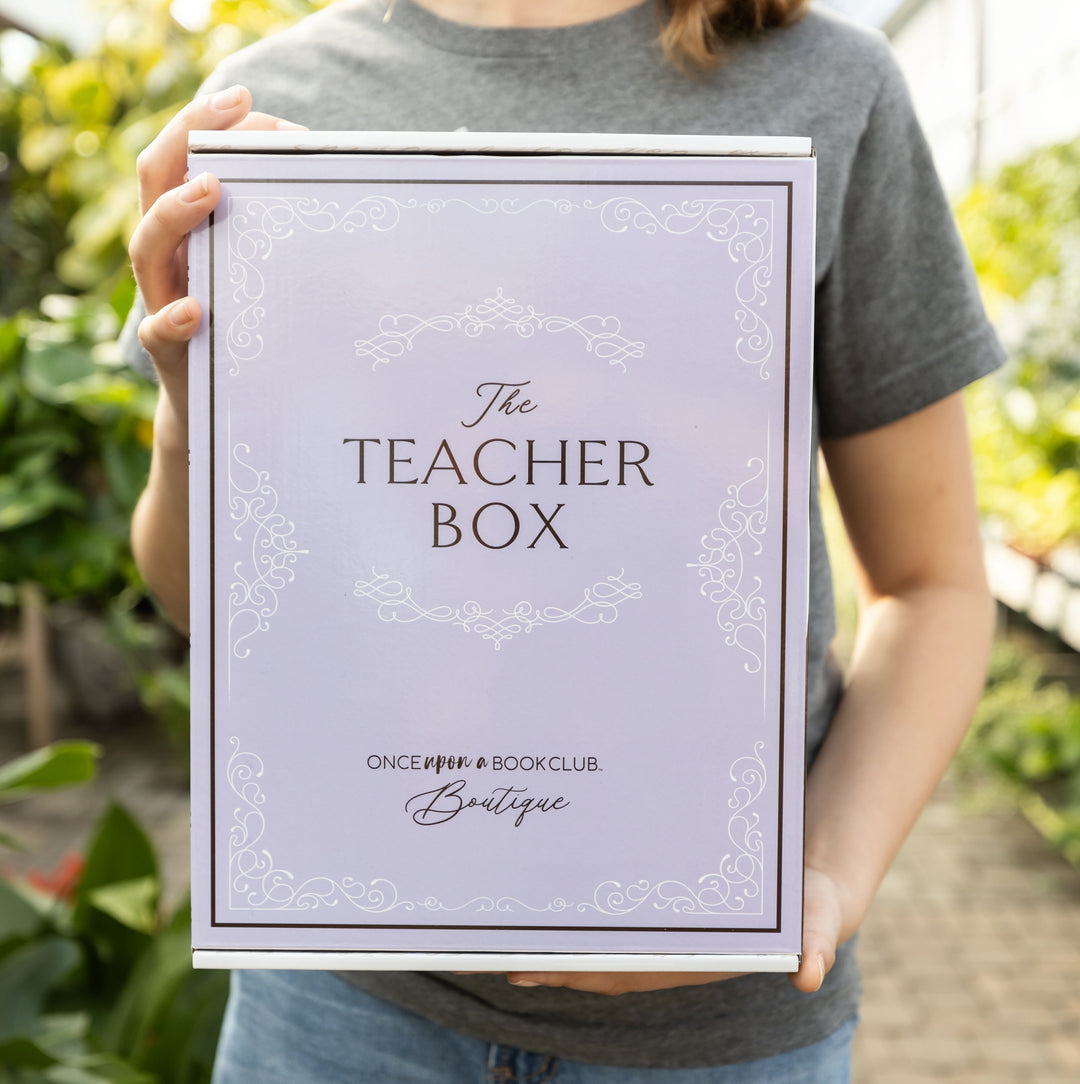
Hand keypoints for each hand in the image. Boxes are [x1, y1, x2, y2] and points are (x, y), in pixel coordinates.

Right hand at [127, 84, 304, 425]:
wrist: (225, 412)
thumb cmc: (253, 330)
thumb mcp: (265, 273)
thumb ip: (281, 233)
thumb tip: (340, 189)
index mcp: (189, 231)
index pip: (181, 159)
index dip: (204, 123)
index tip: (247, 101)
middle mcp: (168, 259)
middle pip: (154, 181)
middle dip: (187, 135)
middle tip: (232, 107)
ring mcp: (162, 302)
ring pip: (145, 247)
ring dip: (174, 213)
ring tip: (210, 188)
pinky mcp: (170, 353)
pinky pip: (158, 332)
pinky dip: (173, 318)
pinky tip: (194, 308)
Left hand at [501, 866, 845, 996]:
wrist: (810, 891)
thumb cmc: (809, 907)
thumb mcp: (817, 918)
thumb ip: (816, 941)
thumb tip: (810, 973)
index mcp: (699, 961)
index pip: (630, 971)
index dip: (583, 971)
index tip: (538, 966)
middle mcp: (674, 954)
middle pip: (603, 962)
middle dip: (554, 961)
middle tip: (500, 952)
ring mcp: (667, 936)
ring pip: (603, 943)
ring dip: (561, 941)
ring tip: (509, 931)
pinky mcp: (665, 910)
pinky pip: (617, 917)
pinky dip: (585, 916)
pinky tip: (554, 900)